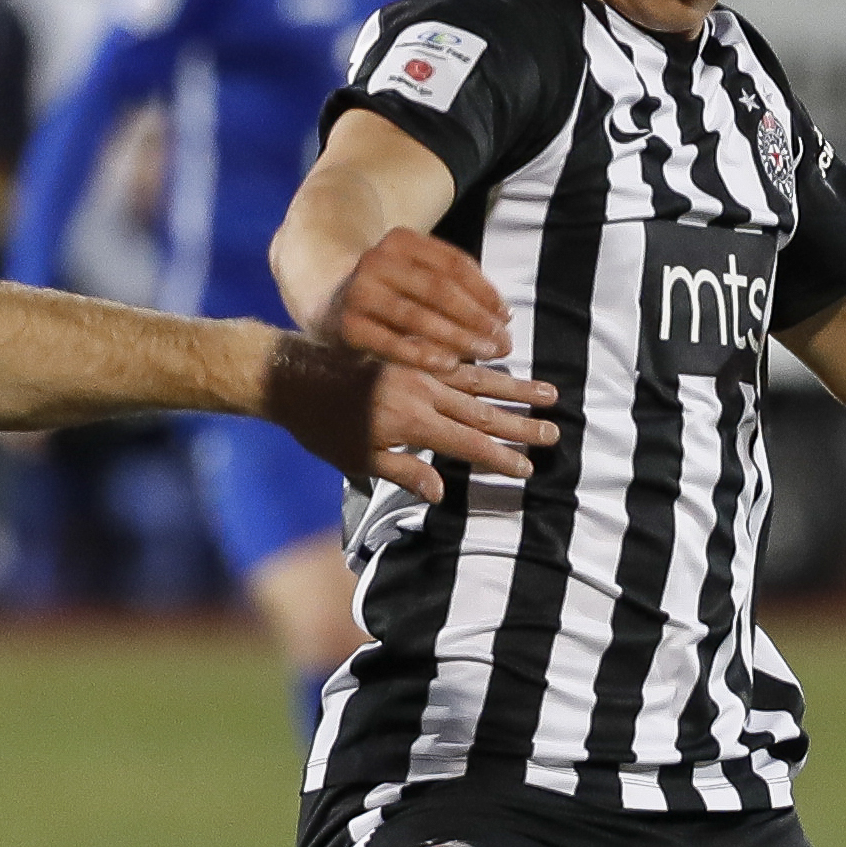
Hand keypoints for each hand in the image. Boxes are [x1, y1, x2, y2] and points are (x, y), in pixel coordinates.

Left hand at [266, 336, 554, 505]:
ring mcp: (418, 369)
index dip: (499, 457)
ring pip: (476, 379)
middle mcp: (420, 391)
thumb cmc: (321, 427)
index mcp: (410, 422)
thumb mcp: (357, 460)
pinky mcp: (411, 353)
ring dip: (514, 387)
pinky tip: (506, 362)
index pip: (466, 443)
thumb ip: (403, 473)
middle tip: (554, 431)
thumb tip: (443, 493)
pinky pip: (456, 357)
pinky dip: (484, 362)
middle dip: (520, 422)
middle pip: (481, 409)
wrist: (291, 375)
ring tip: (548, 392)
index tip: (528, 468)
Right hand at [328, 227, 510, 369]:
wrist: (324, 299)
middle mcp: (378, 260)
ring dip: (457, 337)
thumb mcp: (415, 274)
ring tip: (485, 353)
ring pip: (419, 316)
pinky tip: (450, 365)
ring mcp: (360, 292)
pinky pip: (392, 343)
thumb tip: (503, 315)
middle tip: (503, 342)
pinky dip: (423, 355)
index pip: (454, 264)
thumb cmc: (386, 292)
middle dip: (477, 318)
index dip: (486, 292)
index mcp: (401, 240)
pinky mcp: (348, 325)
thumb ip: (453, 287)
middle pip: (440, 290)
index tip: (507, 317)